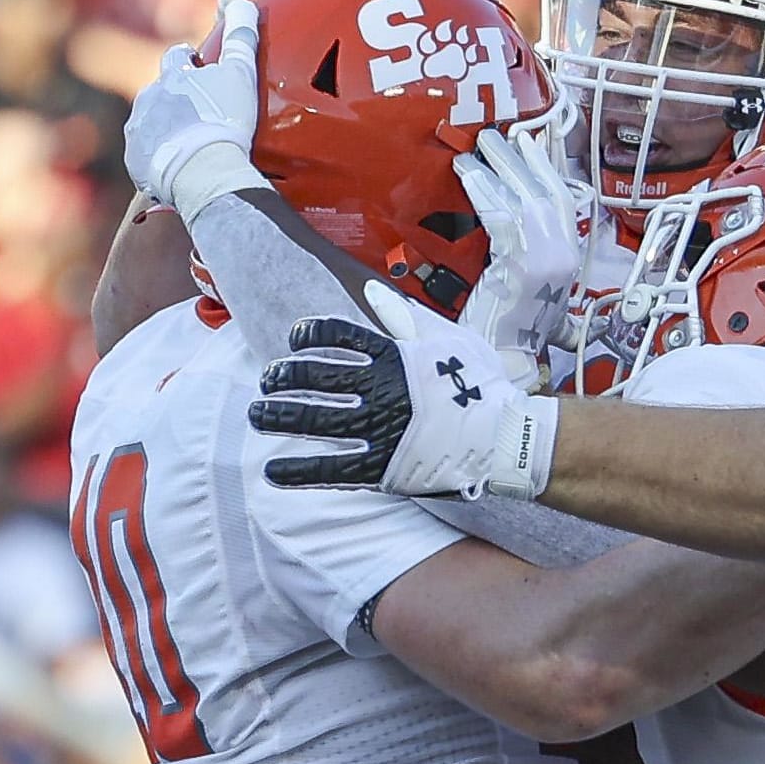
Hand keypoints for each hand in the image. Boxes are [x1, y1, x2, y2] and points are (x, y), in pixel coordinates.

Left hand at [123, 0, 261, 210]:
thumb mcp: (240, 75)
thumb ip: (242, 39)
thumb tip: (243, 3)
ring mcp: (138, 128)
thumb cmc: (224, 121)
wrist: (202, 168)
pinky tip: (176, 164)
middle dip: (174, 96)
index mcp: (173, 75)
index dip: (188, 60)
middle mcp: (148, 97)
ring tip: (188, 142)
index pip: (176, 58)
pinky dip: (157, 156)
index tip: (196, 65)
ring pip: (149, 121)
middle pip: (160, 91)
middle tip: (198, 110)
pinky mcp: (134, 158)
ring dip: (165, 126)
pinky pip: (144, 153)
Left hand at [251, 280, 558, 498]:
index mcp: (396, 355)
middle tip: (267, 381)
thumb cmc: (481, 387)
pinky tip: (273, 472)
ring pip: (314, 419)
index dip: (309, 335)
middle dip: (284, 377)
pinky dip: (298, 472)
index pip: (338, 335)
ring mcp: (380, 429)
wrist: (506, 438)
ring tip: (257, 415)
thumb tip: (371, 291)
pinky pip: (330, 469)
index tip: (293, 341)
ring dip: (279, 416)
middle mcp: (382, 389)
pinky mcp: (384, 467)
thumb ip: (404, 318)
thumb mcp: (447, 339)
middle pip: (316, 377)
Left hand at [455, 130, 587, 389]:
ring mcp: (547, 259)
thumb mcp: (532, 302)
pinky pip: (501, 216)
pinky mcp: (522, 265)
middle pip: (545, 191)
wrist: (507, 366)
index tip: (528, 143)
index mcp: (568, 258)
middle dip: (520, 159)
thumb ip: (529, 272)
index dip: (544, 168)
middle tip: (496, 134)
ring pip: (523, 198)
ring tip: (477, 146)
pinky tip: (466, 173)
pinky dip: (483, 191)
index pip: (561, 200)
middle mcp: (564, 254)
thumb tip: (519, 255)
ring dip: (498, 167)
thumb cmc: (510, 338)